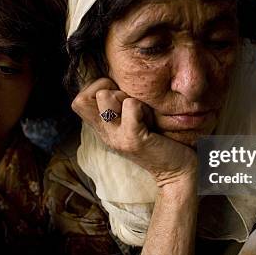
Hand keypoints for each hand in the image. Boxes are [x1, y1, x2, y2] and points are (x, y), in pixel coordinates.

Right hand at [71, 78, 196, 185]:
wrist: (177, 173)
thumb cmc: (159, 141)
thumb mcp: (133, 122)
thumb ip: (121, 106)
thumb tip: (117, 81)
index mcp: (103, 129)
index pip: (78, 100)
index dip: (96, 89)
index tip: (119, 97)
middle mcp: (105, 134)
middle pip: (83, 99)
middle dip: (110, 90)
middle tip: (132, 106)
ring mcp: (117, 137)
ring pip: (106, 96)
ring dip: (128, 97)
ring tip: (143, 113)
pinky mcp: (133, 139)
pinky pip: (131, 106)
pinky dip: (143, 107)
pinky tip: (152, 121)